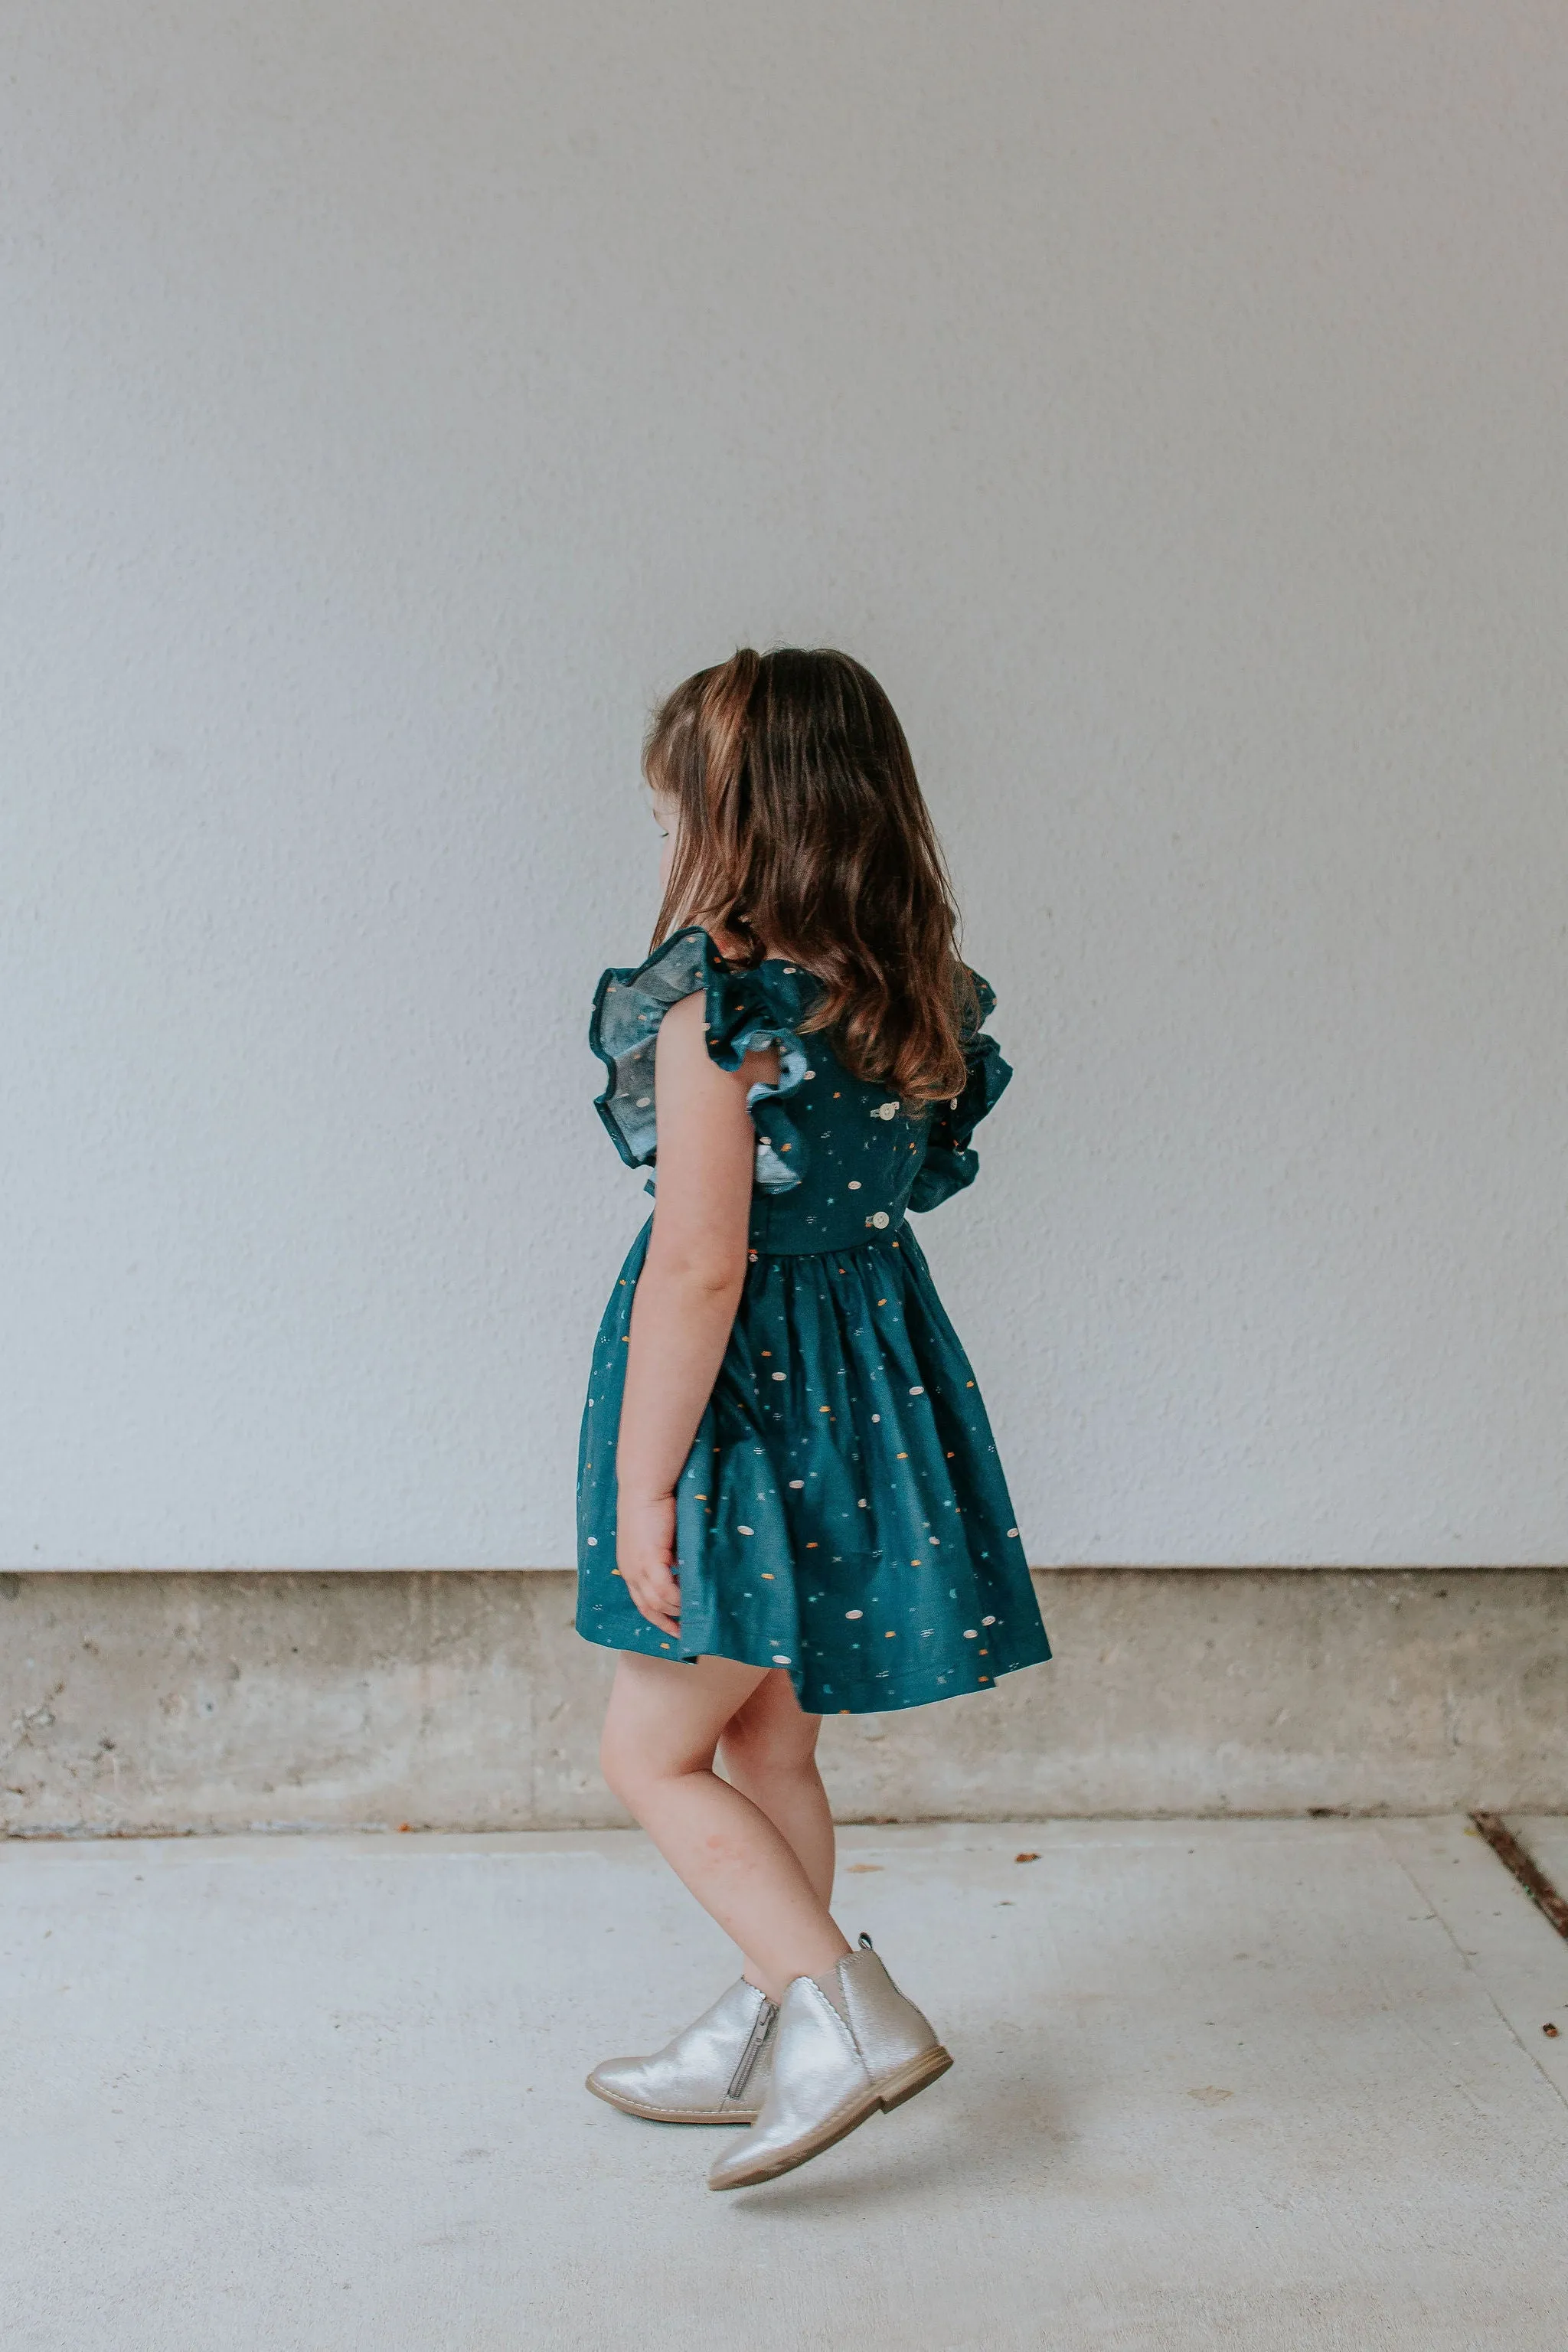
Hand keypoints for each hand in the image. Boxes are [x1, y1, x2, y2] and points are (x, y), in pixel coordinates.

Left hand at [616, 1491, 680, 1636]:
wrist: (645, 1486)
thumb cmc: (654, 1506)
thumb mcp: (658, 1539)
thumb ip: (667, 1558)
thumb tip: (686, 1574)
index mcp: (629, 1567)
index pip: (641, 1603)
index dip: (658, 1619)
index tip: (676, 1630)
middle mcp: (629, 1571)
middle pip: (649, 1608)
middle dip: (670, 1621)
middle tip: (692, 1630)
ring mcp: (637, 1567)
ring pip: (658, 1602)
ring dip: (678, 1610)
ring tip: (697, 1612)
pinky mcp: (649, 1560)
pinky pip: (665, 1590)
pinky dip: (678, 1598)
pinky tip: (693, 1599)